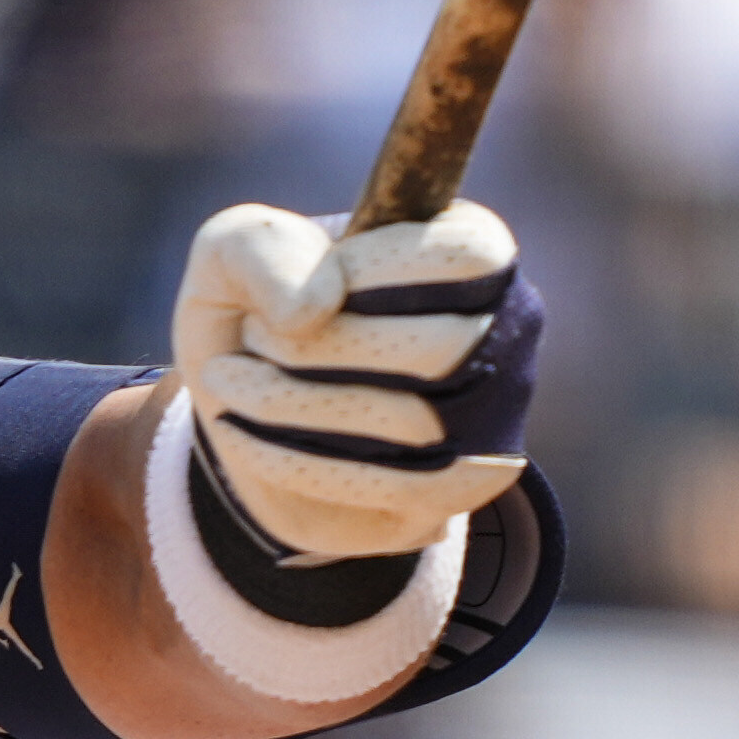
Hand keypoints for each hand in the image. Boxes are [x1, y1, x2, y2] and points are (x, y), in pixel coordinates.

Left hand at [169, 198, 538, 561]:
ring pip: (411, 422)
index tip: (297, 285)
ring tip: (232, 382)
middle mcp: (507, 335)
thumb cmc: (258, 313)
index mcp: (474, 254)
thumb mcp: (233, 256)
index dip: (371, 270)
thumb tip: (313, 309)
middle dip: (318, 347)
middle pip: (443, 348)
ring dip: (289, 402)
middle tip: (251, 338)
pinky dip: (292, 460)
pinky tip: (239, 436)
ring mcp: (492, 419)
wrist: (243, 416)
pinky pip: (386, 485)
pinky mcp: (456, 492)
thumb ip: (259, 246)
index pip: (470, 256)